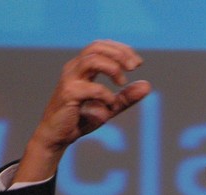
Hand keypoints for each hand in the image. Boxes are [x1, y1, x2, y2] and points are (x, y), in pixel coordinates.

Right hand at [16, 40, 151, 182]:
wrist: (58, 137)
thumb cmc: (80, 120)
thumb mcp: (109, 106)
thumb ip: (126, 97)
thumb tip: (147, 85)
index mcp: (82, 67)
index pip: (101, 46)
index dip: (121, 49)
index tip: (138, 63)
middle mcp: (74, 69)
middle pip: (96, 47)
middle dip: (119, 53)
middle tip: (134, 66)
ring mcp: (70, 80)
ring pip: (92, 60)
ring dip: (112, 68)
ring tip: (122, 82)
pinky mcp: (68, 94)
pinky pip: (92, 88)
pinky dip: (106, 95)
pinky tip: (110, 106)